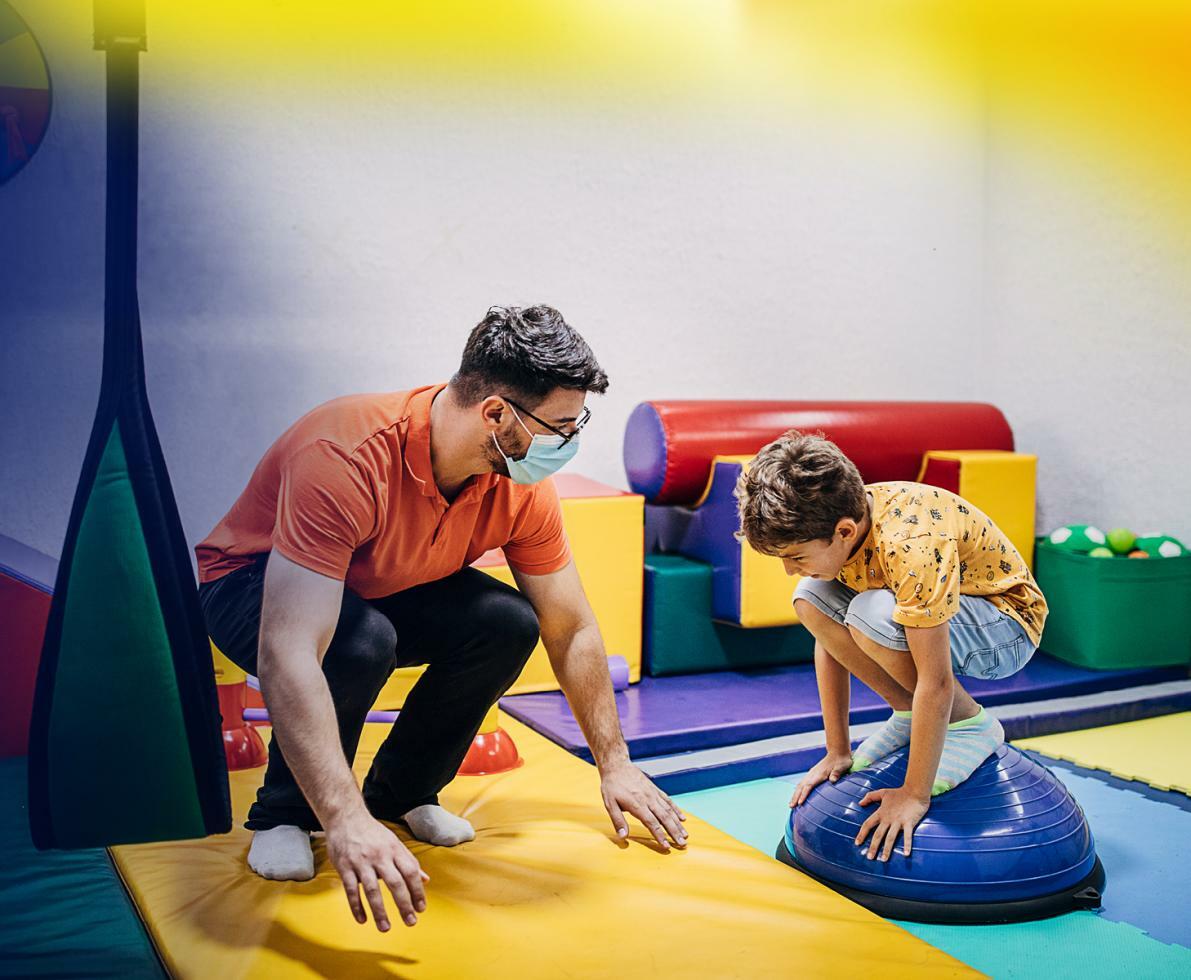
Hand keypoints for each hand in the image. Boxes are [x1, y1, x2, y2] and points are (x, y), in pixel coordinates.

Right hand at [325, 811, 429, 930]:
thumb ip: (409, 861)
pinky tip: (362, 919)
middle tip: (411, 921)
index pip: (411, 872)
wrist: (346, 817)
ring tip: (386, 928)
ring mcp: (361, 862)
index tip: (421, 908)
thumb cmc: (372, 832)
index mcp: (394, 850)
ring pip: (372, 890)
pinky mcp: (345, 868)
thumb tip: (426, 879)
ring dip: (380, 911)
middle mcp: (380, 856)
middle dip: (404, 905)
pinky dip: (357, 907)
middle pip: (395, 883)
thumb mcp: (394, 842)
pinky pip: (351, 890)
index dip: (418, 891)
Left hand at [600, 762, 687, 850]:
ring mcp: (653, 794)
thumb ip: (617, 821)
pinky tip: (682, 817)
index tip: (667, 847)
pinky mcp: (655, 789)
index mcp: (637, 805)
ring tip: (685, 834)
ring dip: (678, 823)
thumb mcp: (609, 804)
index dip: (660, 836)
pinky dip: (676, 809)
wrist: (617, 766)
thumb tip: (623, 837)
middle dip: (674, 832)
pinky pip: (668, 800)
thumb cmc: (612, 785)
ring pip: (669, 810)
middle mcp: (648, 799)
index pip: (652, 823)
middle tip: (683, 844)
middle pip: (664, 818)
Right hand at [790, 751, 852, 806]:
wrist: (837, 753)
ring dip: (795, 794)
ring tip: (791, 804)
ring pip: (800, 785)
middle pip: (801, 786)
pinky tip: (797, 796)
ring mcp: (812, 774)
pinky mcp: (813, 774)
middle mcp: (813, 774)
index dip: (804, 794)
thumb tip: (833, 780)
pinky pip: (803, 784)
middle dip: (795, 796)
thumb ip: (837, 773)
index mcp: (819, 774)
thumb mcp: (842, 767)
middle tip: (791, 807)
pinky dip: (798, 791)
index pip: (809, 785)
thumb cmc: (841, 761)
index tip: (800, 803)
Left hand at [854, 785, 929, 861]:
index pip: (868, 824)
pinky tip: (905, 854)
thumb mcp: (883, 793)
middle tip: (869, 858)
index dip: (862, 834)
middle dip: (873, 847)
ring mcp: (898, 821)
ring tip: (883, 860)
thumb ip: (870, 797)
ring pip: (890, 838)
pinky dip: (907, 845)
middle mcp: (888, 818)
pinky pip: (908, 836)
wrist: (915, 790)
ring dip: (887, 850)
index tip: (857, 844)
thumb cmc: (899, 792)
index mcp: (881, 812)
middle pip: (878, 834)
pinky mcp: (909, 822)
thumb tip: (860, 803)